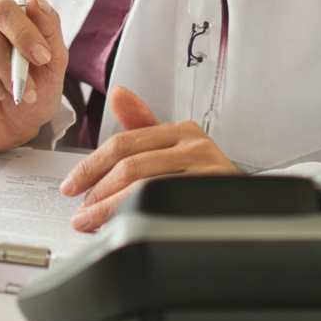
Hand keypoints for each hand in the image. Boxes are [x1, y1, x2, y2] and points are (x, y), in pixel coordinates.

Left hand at [60, 87, 236, 230]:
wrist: (248, 211)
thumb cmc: (208, 182)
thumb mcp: (176, 149)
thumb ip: (144, 125)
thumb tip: (118, 94)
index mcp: (183, 130)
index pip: (124, 143)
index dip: (92, 165)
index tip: (72, 184)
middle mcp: (196, 146)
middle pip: (130, 165)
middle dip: (97, 190)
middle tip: (79, 210)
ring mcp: (207, 172)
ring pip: (143, 187)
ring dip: (109, 208)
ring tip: (90, 222)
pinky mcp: (212, 197)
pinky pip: (164, 206)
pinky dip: (136, 217)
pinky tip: (121, 227)